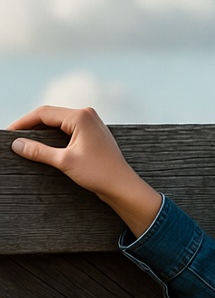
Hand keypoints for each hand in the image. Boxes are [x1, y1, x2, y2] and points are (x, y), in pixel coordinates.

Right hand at [9, 105, 161, 237]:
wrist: (121, 184)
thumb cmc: (98, 172)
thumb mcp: (64, 161)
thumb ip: (38, 151)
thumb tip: (17, 144)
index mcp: (81, 116)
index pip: (44, 113)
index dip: (23, 122)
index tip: (8, 133)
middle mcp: (87, 115)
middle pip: (50, 115)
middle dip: (30, 125)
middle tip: (13, 137)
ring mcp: (91, 123)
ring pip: (58, 121)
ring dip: (41, 129)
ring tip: (24, 140)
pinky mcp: (92, 132)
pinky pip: (67, 128)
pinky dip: (52, 134)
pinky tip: (42, 143)